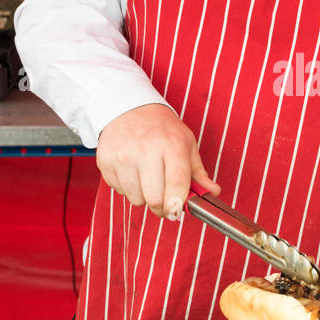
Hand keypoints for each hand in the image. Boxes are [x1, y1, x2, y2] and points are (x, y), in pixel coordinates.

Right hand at [96, 104, 219, 218]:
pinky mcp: (105, 161)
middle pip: (155, 198)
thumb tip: (214, 192)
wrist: (128, 109)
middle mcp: (145, 149)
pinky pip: (120, 191)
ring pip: (136, 199)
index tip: (178, 210)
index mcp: (171, 144)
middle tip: (164, 199)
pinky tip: (132, 172)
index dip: (178, 204)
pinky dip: (128, 188)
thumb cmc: (161, 129)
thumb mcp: (186, 143)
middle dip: (162, 206)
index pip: (177, 183)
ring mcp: (123, 156)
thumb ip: (199, 172)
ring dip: (143, 197)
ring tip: (146, 179)